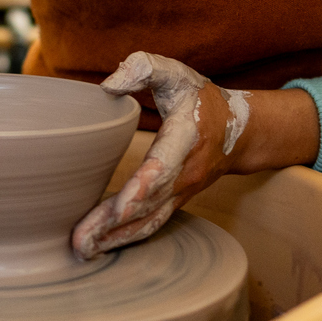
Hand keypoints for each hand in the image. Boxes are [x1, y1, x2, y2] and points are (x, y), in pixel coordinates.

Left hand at [70, 52, 319, 259]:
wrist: (240, 131)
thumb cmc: (200, 100)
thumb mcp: (177, 74)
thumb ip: (144, 69)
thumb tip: (108, 86)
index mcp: (185, 140)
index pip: (162, 169)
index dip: (141, 189)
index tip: (119, 209)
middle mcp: (185, 174)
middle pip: (148, 205)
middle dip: (114, 226)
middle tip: (81, 243)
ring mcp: (181, 193)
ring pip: (149, 221)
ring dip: (117, 239)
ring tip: (83, 251)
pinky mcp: (175, 202)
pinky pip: (152, 223)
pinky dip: (128, 238)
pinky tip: (102, 246)